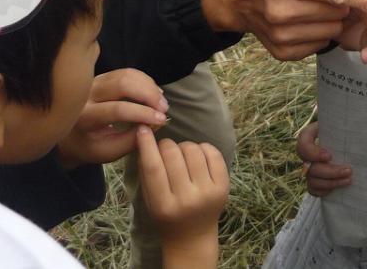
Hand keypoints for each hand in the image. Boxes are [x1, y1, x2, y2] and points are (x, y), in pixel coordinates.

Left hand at [56, 69, 167, 169]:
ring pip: (126, 74)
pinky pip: (127, 72)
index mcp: (85, 118)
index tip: (162, 120)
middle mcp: (87, 95)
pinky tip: (154, 92)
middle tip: (164, 108)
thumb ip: (132, 141)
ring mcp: (94, 82)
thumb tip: (155, 124)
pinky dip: (144, 80)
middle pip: (122, 84)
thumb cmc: (89, 146)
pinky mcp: (102, 76)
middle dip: (148, 94)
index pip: (117, 110)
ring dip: (148, 85)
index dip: (143, 113)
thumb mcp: (108, 153)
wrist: (68, 135)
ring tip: (161, 101)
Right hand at [137, 130, 228, 267]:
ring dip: (184, 146)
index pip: (153, 167)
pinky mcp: (224, 186)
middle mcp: (187, 199)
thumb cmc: (166, 216)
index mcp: (164, 206)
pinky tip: (197, 155)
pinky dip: (202, 148)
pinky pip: (212, 153)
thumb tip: (144, 136)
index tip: (142, 129)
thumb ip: (146, 172)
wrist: (193, 238)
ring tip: (181, 156)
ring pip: (193, 150)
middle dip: (165, 145)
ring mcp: (208, 193)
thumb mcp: (149, 200)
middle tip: (164, 150)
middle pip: (173, 155)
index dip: (147, 144)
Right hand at [200, 0, 366, 59]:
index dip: (366, 1)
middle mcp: (282, 10)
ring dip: (332, 19)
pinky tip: (305, 21)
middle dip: (343, 4)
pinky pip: (320, 45)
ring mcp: (280, 35)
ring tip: (313, 7)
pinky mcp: (282, 53)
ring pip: (331, 31)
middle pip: (337, 13)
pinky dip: (320, 33)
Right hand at [296, 121, 351, 195]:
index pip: (303, 144)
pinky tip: (338, 189)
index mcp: (311, 135)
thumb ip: (344, 123)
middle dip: (330, 171)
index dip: (312, 153)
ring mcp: (310, 168)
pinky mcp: (315, 180)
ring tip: (349, 180)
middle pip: (310, 167)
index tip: (329, 156)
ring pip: (312, 180)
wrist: (349, 142)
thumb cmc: (347, 129)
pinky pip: (313, 190)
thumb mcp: (343, 123)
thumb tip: (354, 121)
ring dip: (330, 183)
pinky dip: (324, 192)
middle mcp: (307, 153)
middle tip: (349, 170)